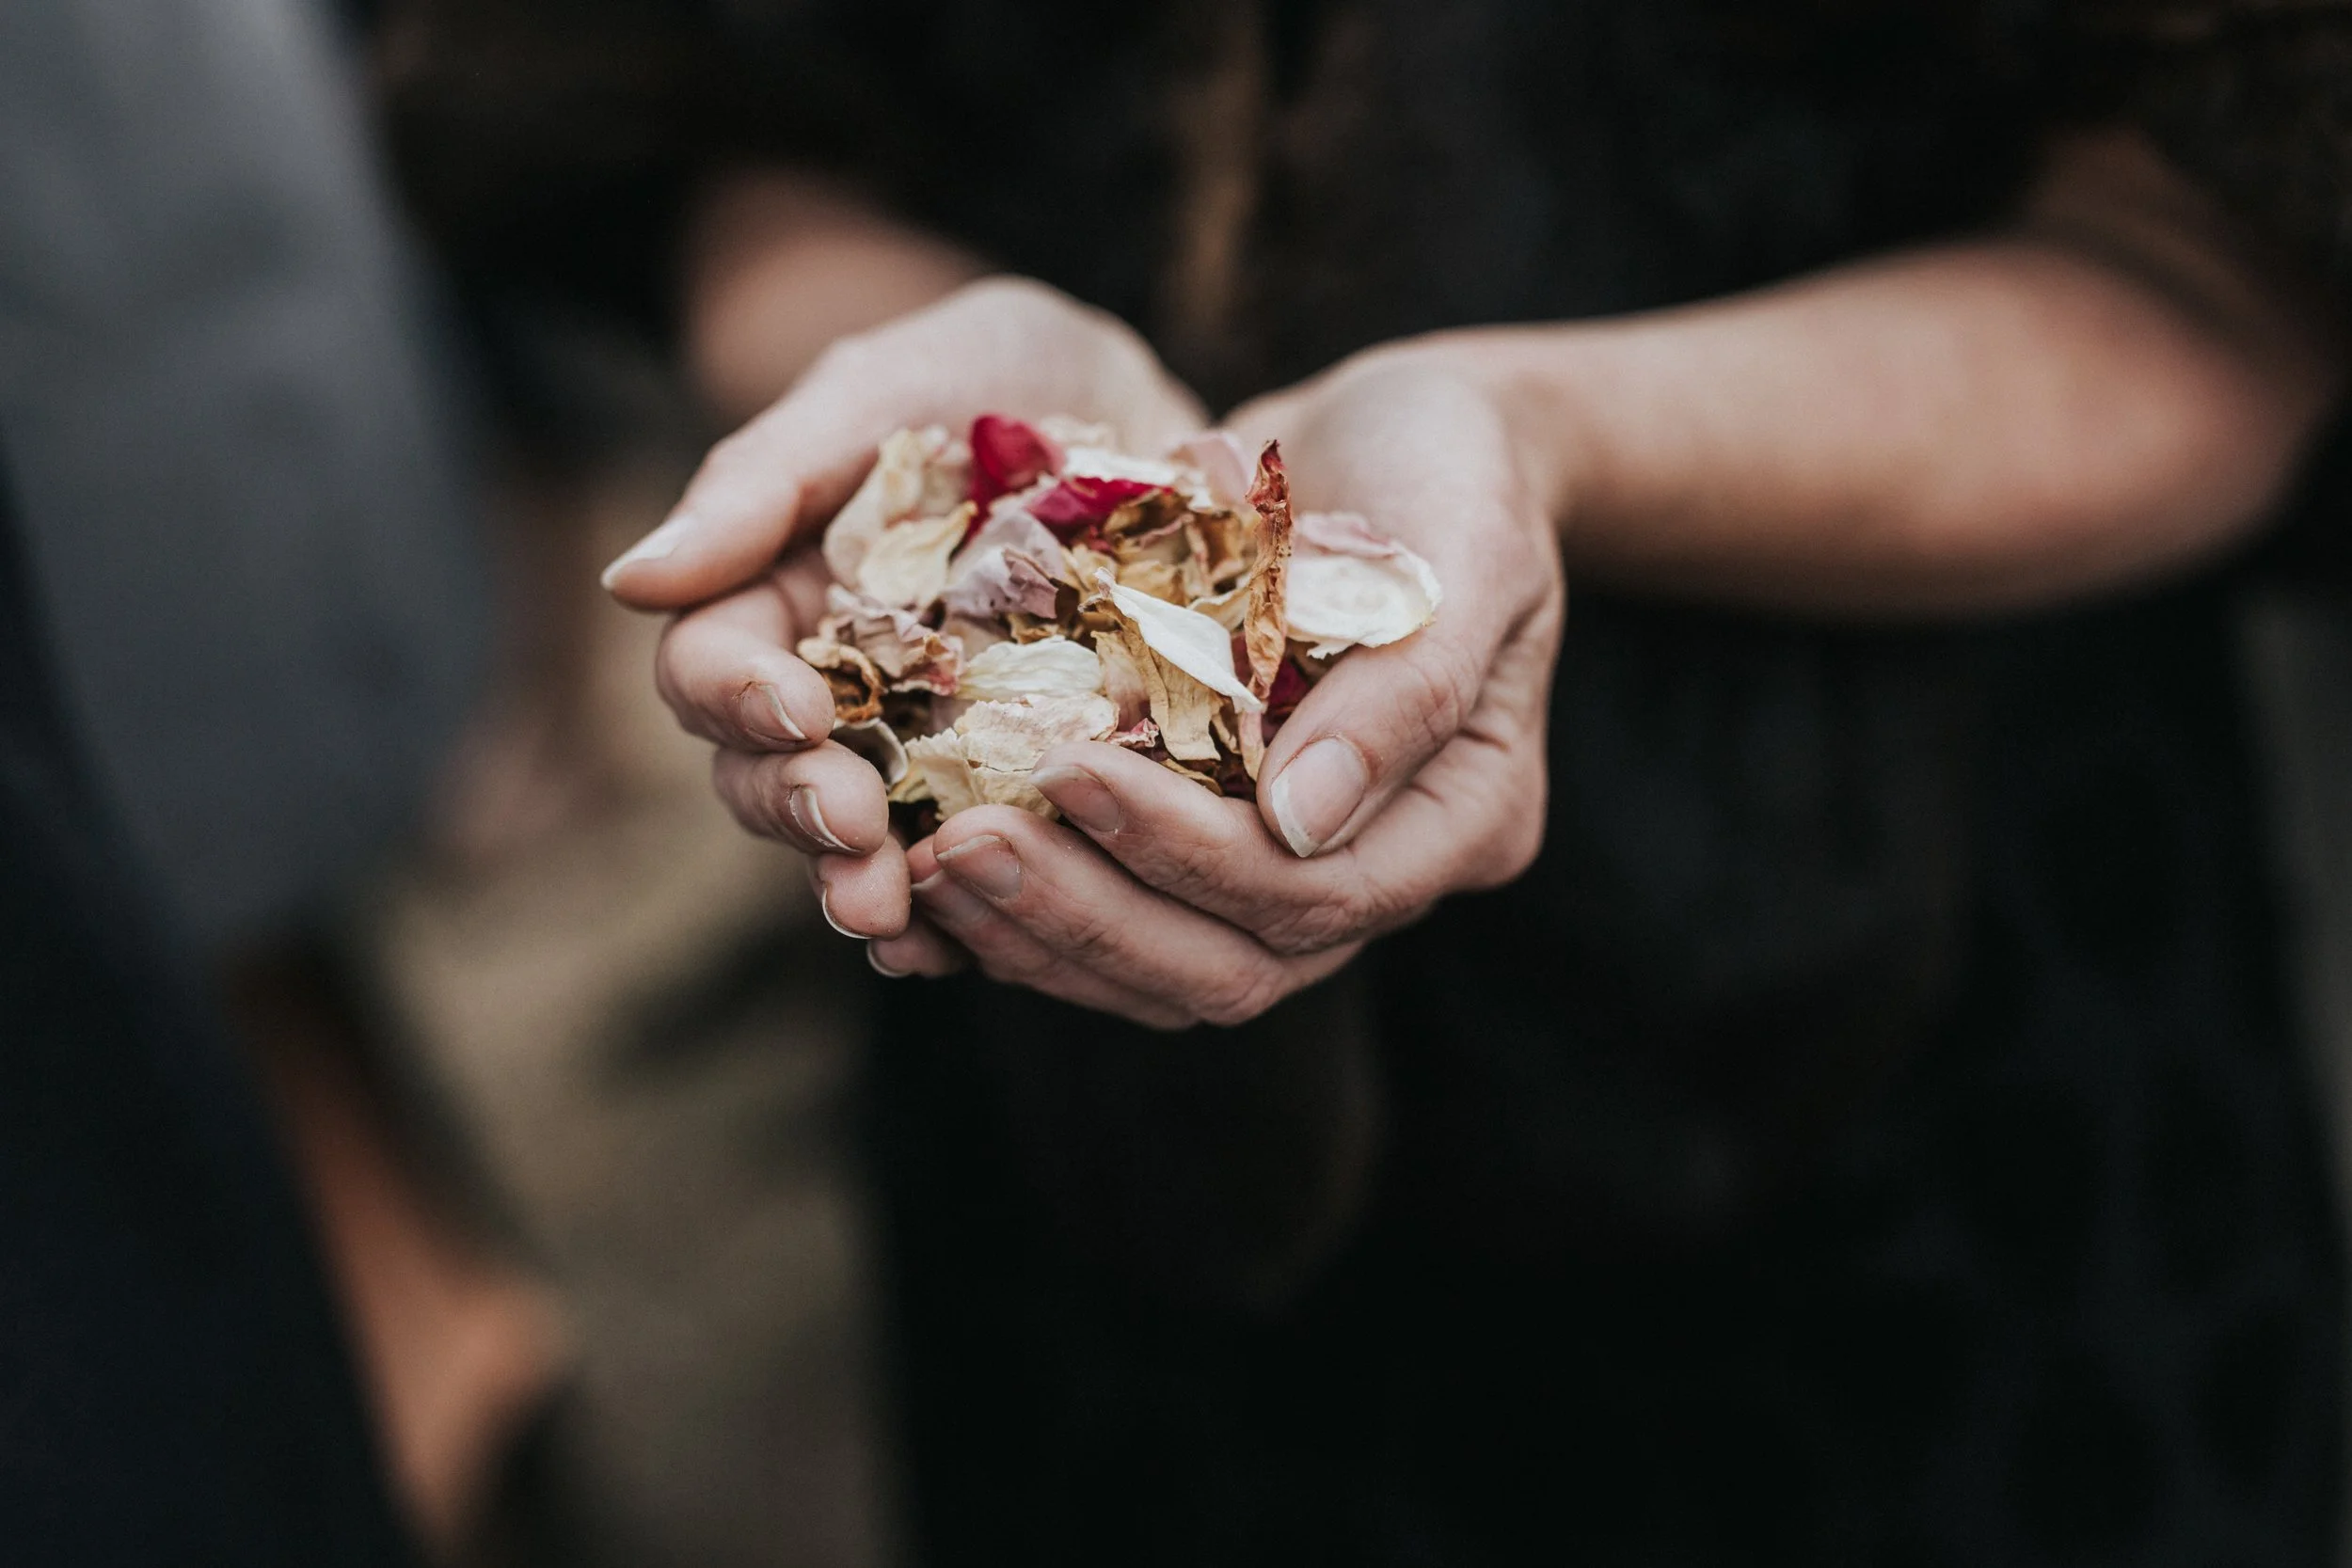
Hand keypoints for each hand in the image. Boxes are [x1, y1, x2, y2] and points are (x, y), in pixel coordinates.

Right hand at [613, 277, 1207, 934]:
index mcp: (776, 600)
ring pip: (860, 843)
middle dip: (803, 813)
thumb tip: (626, 584)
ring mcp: (924, 750)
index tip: (794, 707)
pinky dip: (964, 917)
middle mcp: (836, 692)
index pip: (713, 671)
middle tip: (854, 832)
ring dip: (865, 886)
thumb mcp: (883, 390)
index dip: (738, 700)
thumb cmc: (989, 372)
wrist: (1142, 405)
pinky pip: (972, 870)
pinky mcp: (1019, 788)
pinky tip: (970, 947)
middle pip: (772, 780)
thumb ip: (762, 482)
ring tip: (896, 918)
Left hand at [873, 350, 1567, 1028]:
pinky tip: (930, 856)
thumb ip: (1409, 686)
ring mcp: (1287, 865)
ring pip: (1160, 965)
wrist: (1401, 430)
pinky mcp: (1205, 837)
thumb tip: (1298, 824)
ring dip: (1038, 928)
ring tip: (927, 860)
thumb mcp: (1464, 544)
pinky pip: (1115, 911)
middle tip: (960, 844)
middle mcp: (1375, 867)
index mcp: (1463, 821)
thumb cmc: (1454, 465)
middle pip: (1229, 966)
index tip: (1067, 765)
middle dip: (1087, 915)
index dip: (1187, 855)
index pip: (1317, 898)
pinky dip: (1025, 903)